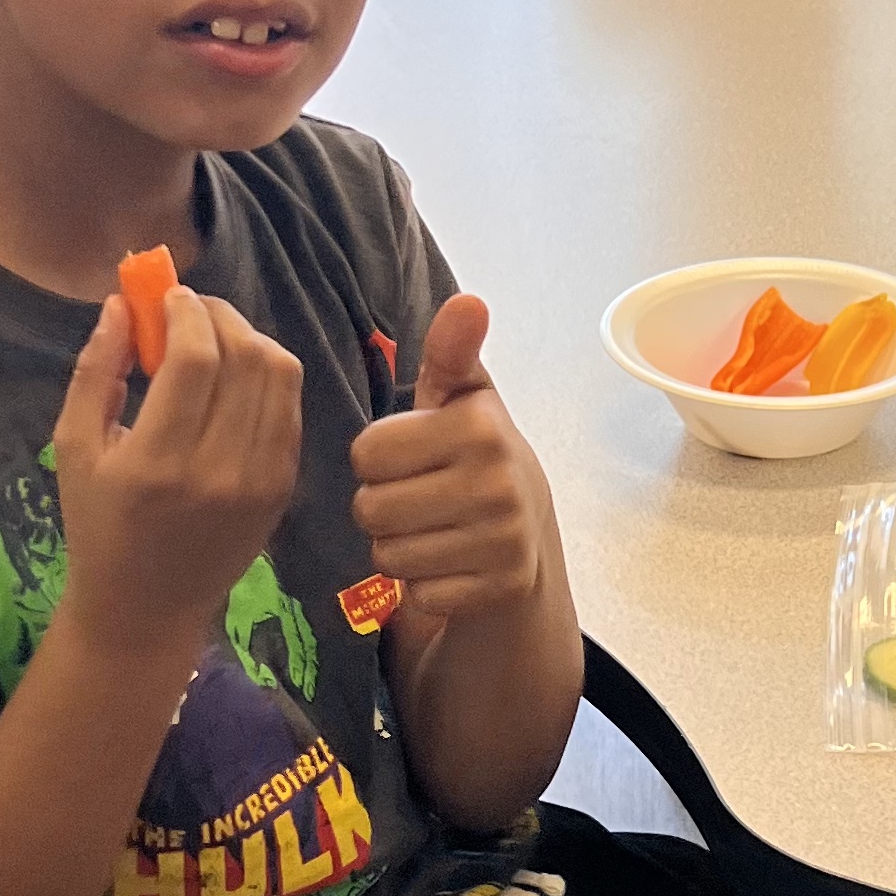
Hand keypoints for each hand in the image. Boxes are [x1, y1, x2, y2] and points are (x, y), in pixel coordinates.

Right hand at [51, 283, 301, 661]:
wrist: (147, 607)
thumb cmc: (98, 524)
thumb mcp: (74, 450)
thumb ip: (95, 371)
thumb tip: (121, 303)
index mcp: (158, 462)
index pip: (195, 358)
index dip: (185, 312)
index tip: (167, 297)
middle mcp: (219, 470)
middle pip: (245, 357)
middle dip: (218, 315)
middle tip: (190, 310)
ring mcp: (262, 481)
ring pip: (280, 375)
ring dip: (249, 338)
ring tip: (215, 338)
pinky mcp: (284, 488)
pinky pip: (290, 408)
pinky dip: (268, 377)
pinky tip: (237, 377)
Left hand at [349, 295, 551, 629]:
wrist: (529, 537)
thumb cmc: (474, 456)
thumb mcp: (462, 399)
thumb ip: (452, 351)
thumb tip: (469, 300)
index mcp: (479, 426)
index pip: (365, 454)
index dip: (377, 459)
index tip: (411, 458)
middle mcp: (496, 482)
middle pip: (370, 509)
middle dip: (382, 507)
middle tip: (418, 499)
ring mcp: (502, 539)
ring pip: (387, 556)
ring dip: (399, 548)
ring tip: (432, 530)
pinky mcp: (499, 588)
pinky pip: (417, 595)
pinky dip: (424, 586)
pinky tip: (450, 564)